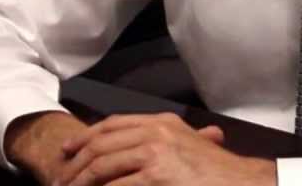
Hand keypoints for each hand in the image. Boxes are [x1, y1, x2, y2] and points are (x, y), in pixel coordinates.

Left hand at [54, 112, 275, 185]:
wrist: (240, 182)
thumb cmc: (217, 171)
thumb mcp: (190, 144)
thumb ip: (164, 141)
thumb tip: (136, 150)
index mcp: (161, 122)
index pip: (113, 123)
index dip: (85, 137)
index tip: (67, 151)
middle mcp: (155, 131)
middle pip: (101, 143)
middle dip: (76, 162)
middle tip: (62, 178)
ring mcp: (155, 153)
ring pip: (102, 165)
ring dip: (81, 181)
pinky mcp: (155, 176)